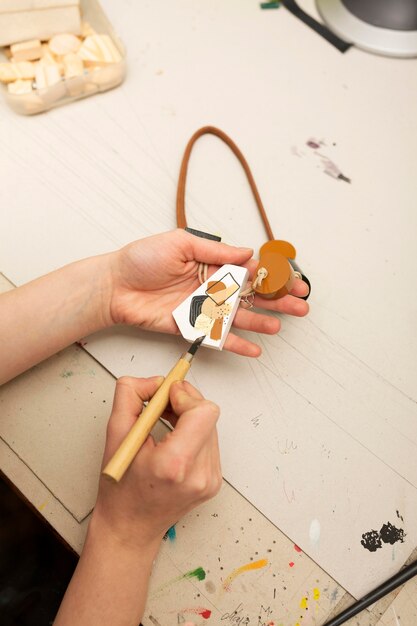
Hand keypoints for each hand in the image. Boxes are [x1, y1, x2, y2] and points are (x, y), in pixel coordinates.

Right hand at [93, 376, 221, 546]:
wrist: (130, 528)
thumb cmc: (120, 490)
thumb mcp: (115, 436)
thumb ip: (130, 396)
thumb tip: (153, 380)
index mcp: (174, 465)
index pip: (203, 412)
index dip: (185, 396)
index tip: (167, 394)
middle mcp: (199, 474)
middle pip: (208, 415)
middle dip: (185, 401)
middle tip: (162, 404)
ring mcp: (209, 479)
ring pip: (210, 425)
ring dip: (189, 416)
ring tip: (165, 422)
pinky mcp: (213, 480)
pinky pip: (209, 440)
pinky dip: (193, 431)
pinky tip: (174, 438)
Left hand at [108, 229, 308, 356]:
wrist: (115, 285)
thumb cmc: (142, 259)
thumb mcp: (180, 244)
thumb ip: (214, 251)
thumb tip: (247, 254)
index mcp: (211, 264)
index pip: (249, 270)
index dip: (272, 275)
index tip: (293, 279)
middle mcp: (211, 287)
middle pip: (251, 295)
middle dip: (276, 299)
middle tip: (300, 304)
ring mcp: (203, 309)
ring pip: (239, 317)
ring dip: (261, 321)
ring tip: (281, 325)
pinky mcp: (191, 327)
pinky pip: (218, 337)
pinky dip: (236, 344)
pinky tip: (255, 349)